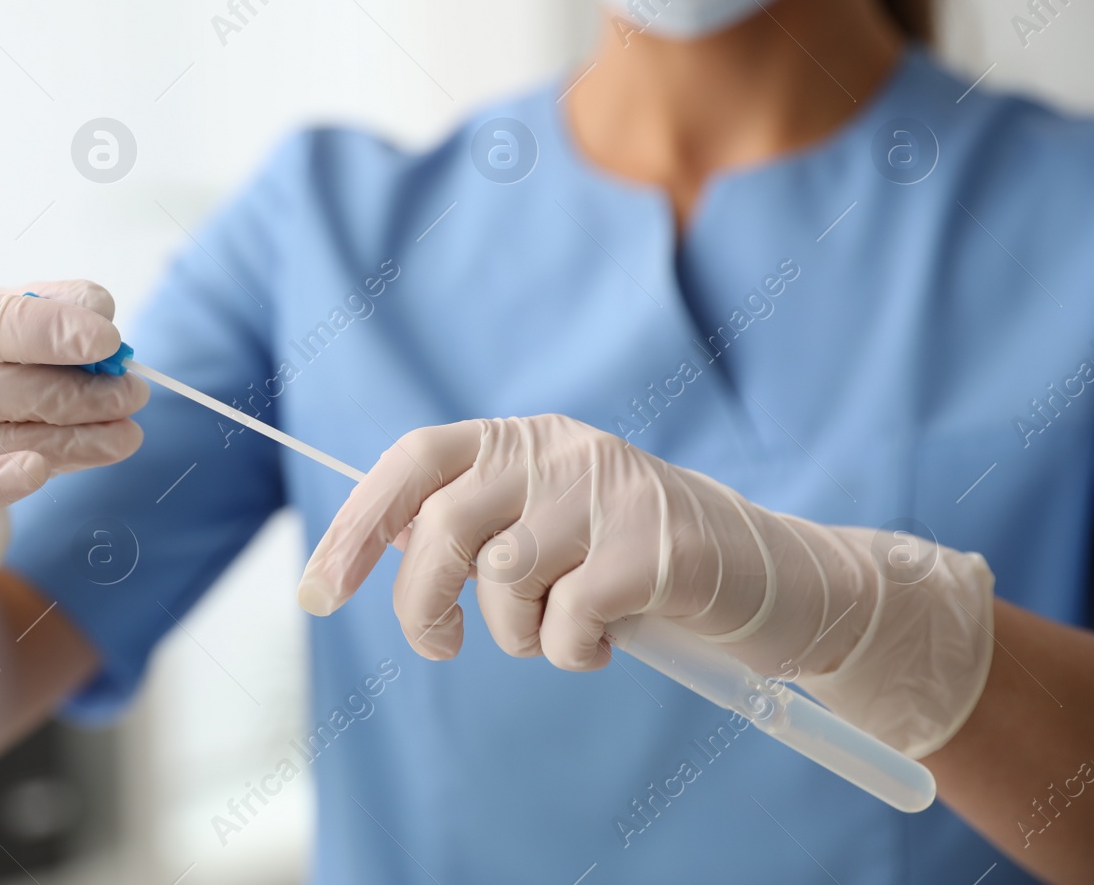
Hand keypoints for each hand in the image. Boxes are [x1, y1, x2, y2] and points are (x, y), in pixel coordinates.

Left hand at [297, 415, 993, 756]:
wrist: (776, 579)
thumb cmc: (639, 561)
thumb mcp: (549, 524)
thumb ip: (475, 523)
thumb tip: (372, 543)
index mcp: (525, 440)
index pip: (415, 461)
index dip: (357, 525)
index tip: (317, 593)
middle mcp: (562, 451)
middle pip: (444, 528)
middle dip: (422, 603)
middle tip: (440, 645)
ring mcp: (611, 494)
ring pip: (502, 579)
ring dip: (518, 632)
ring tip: (561, 632)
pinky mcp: (653, 549)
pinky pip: (568, 621)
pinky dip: (576, 652)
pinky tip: (611, 641)